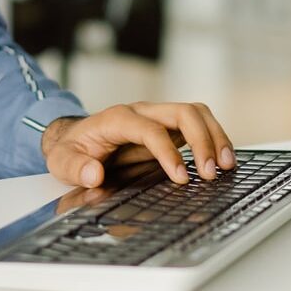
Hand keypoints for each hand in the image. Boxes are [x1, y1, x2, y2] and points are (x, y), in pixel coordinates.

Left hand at [41, 102, 235, 189]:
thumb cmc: (71, 149)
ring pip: (196, 114)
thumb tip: (94, 174)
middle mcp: (142, 112)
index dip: (168, 152)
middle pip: (182, 112)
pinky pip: (197, 125)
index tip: (181, 178)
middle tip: (212, 172)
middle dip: (202, 140)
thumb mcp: (62, 160)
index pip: (150, 129)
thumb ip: (76, 167)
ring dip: (215, 136)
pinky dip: (214, 139)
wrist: (75, 138)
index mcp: (117, 118)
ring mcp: (158, 117)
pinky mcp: (168, 127)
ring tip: (227, 165)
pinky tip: (222, 161)